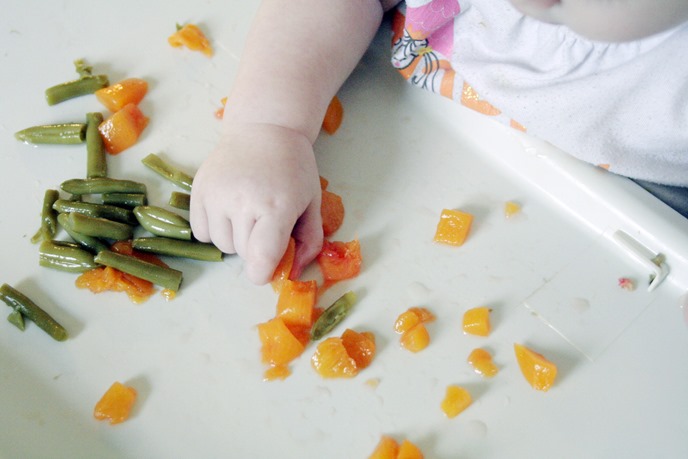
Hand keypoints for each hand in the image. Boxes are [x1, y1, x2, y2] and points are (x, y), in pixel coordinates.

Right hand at [190, 122, 322, 283]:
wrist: (264, 129)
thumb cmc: (293, 169)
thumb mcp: (312, 203)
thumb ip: (309, 242)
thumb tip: (293, 274)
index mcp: (276, 207)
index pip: (260, 258)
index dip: (263, 272)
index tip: (268, 268)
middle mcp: (242, 202)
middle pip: (244, 255)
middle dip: (257, 249)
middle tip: (267, 223)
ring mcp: (216, 195)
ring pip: (222, 246)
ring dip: (236, 239)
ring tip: (248, 213)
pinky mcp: (198, 190)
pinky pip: (202, 232)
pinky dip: (215, 229)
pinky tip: (229, 210)